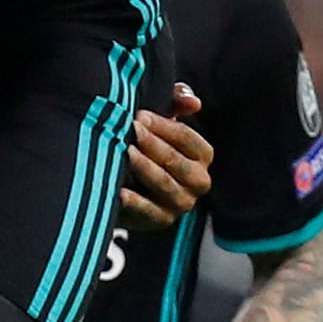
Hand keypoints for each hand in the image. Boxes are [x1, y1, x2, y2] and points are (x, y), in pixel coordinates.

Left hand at [118, 84, 212, 230]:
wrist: (124, 175)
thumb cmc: (146, 138)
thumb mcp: (160, 117)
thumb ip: (177, 101)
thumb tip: (194, 102)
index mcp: (202, 155)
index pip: (187, 138)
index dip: (164, 126)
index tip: (139, 115)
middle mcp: (198, 181)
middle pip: (177, 161)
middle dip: (153, 144)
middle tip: (131, 129)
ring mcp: (181, 203)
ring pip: (165, 185)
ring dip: (145, 168)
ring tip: (125, 152)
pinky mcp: (161, 220)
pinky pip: (150, 212)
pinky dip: (135, 203)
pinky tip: (120, 191)